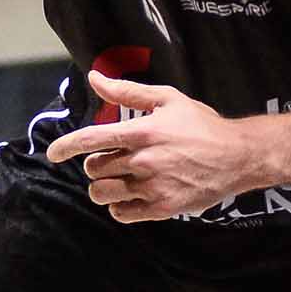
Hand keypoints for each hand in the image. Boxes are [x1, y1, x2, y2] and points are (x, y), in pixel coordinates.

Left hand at [43, 69, 255, 222]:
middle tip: (113, 160)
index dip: (65, 146)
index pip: (90, 140)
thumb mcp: (167, 99)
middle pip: (94, 168)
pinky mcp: (162, 208)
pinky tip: (129, 196)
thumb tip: (95, 78)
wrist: (238, 156)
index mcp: (142, 132)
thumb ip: (127, 91)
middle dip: (96, 164)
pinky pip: (121, 213)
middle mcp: (143, 161)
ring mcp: (152, 187)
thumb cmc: (202, 124)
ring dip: (103, 187)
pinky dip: (118, 206)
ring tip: (117, 179)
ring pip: (102, 193)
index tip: (53, 154)